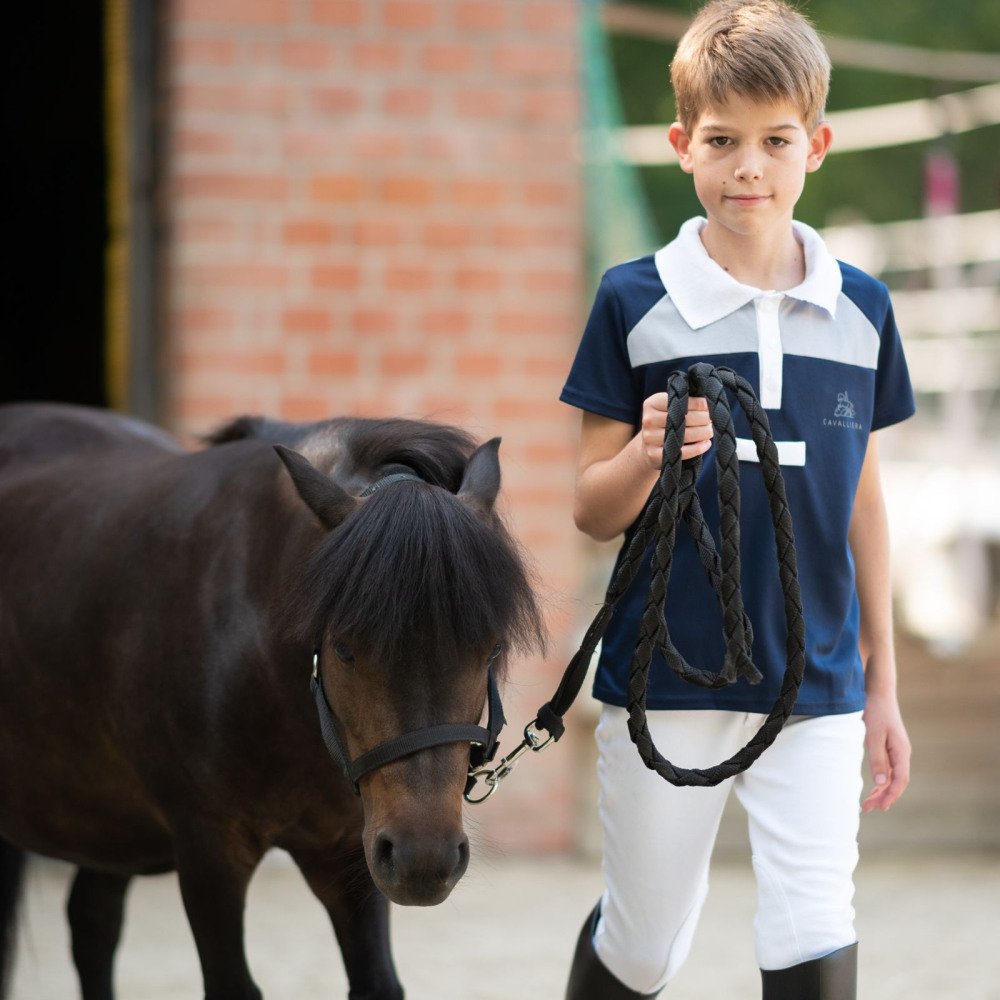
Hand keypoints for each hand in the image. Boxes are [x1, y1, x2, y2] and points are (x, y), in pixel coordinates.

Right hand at [639, 393, 712, 468]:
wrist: (647, 447)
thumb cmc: (664, 423)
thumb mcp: (668, 408)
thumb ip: (683, 403)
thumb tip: (708, 403)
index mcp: (652, 404)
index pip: (680, 401)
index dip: (698, 404)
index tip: (708, 408)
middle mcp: (649, 420)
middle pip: (685, 418)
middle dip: (703, 419)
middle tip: (711, 421)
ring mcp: (650, 438)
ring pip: (686, 435)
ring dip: (703, 433)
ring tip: (710, 431)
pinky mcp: (655, 454)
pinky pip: (683, 452)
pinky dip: (698, 448)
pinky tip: (706, 444)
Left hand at [861, 690, 910, 812]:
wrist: (878, 693)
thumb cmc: (876, 712)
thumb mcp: (873, 736)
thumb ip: (878, 759)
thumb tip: (881, 783)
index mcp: (901, 752)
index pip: (900, 780)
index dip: (891, 795)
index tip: (881, 807)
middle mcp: (902, 754)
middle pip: (897, 782)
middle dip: (884, 797)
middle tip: (868, 809)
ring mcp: (896, 751)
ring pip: (892, 777)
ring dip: (881, 791)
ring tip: (867, 804)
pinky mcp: (889, 748)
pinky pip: (888, 770)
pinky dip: (881, 781)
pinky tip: (873, 788)